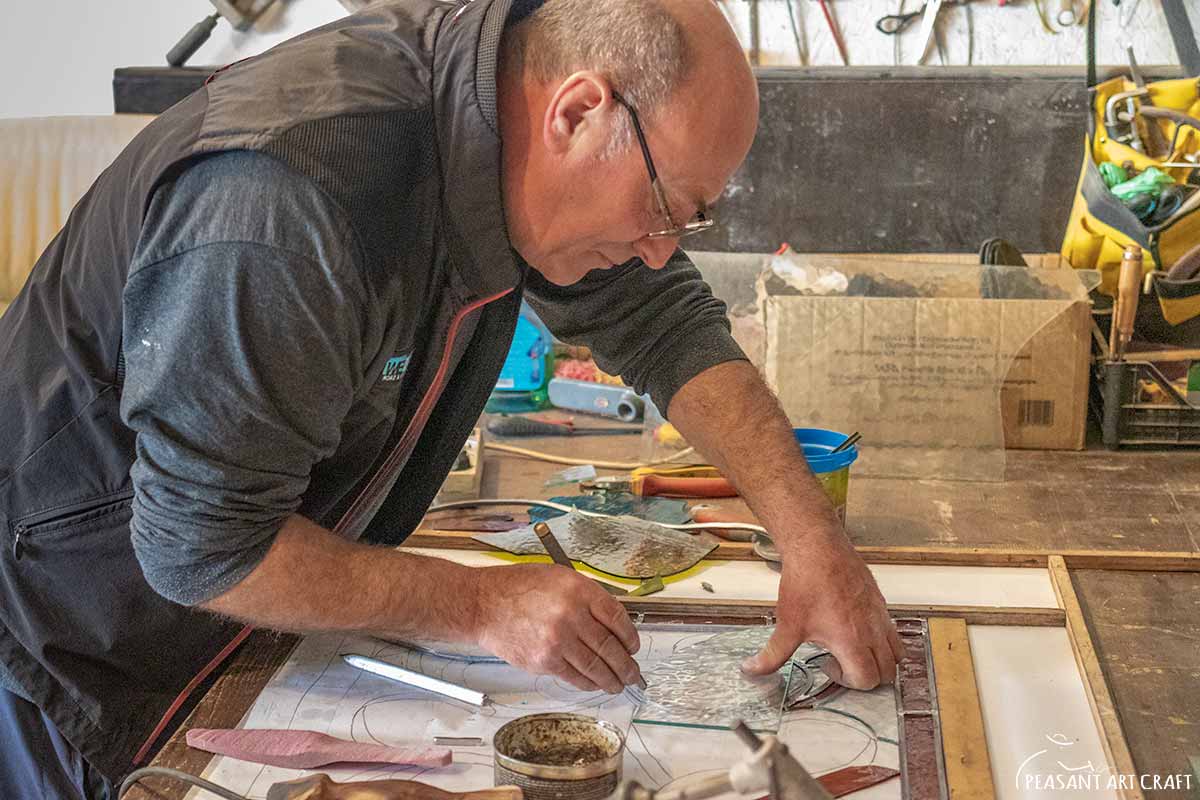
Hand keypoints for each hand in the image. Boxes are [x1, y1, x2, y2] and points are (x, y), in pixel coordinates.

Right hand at [472, 564, 642, 692]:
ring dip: (612, 679)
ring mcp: (558, 640)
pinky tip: (595, 683)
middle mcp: (571, 615)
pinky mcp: (544, 660)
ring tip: (619, 684)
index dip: (630, 636)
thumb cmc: (518, 588)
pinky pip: (575, 676)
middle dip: (626, 665)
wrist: (484, 604)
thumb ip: (587, 597)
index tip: (634, 646)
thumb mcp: (559, 578)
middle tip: (634, 673)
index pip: (617, 618)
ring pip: (595, 666)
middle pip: (610, 646)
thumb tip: (613, 624)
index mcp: (578, 591)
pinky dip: (589, 683)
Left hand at [742, 528, 902, 689]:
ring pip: (896, 653)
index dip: (847, 681)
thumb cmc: (806, 583)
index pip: (867, 680)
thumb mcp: (787, 625)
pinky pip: (893, 631)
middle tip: (842, 662)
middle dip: (866, 676)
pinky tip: (857, 629)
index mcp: (852, 642)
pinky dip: (883, 640)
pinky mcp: (881, 602)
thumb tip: (753, 670)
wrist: (818, 548)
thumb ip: (772, 655)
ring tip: (854, 649)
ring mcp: (880, 616)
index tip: (828, 665)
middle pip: (886, 672)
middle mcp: (873, 631)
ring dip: (880, 660)